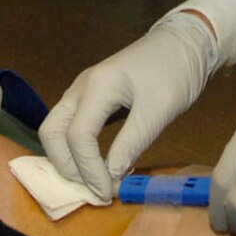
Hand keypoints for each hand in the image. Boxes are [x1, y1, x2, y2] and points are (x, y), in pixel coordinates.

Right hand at [40, 11, 218, 202]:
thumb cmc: (175, 71)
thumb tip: (111, 176)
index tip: (108, 193)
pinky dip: (77, 150)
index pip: (78, 136)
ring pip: (57, 129)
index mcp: (97, 86)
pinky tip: (96, 165)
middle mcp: (81, 87)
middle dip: (66, 166)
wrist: (184, 43)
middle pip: (52, 132)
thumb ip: (132, 143)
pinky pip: (71, 126)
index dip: (89, 170)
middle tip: (93, 190)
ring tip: (93, 182)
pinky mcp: (91, 98)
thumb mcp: (159, 110)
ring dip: (69, 159)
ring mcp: (83, 91)